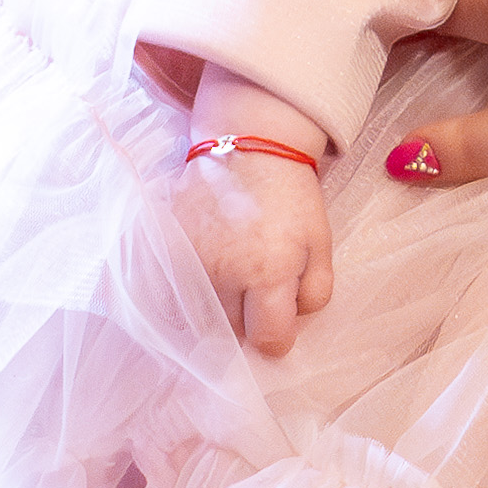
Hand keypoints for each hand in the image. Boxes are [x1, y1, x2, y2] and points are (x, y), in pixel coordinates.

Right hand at [173, 144, 334, 358]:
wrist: (248, 146)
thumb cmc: (290, 197)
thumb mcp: (320, 243)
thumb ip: (314, 293)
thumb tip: (290, 324)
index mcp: (267, 275)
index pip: (269, 341)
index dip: (279, 335)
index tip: (280, 317)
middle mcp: (222, 275)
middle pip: (231, 331)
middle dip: (247, 320)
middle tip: (257, 287)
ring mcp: (189, 261)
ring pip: (201, 312)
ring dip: (217, 302)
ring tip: (232, 269)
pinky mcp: (168, 247)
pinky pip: (175, 287)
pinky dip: (190, 284)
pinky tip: (207, 261)